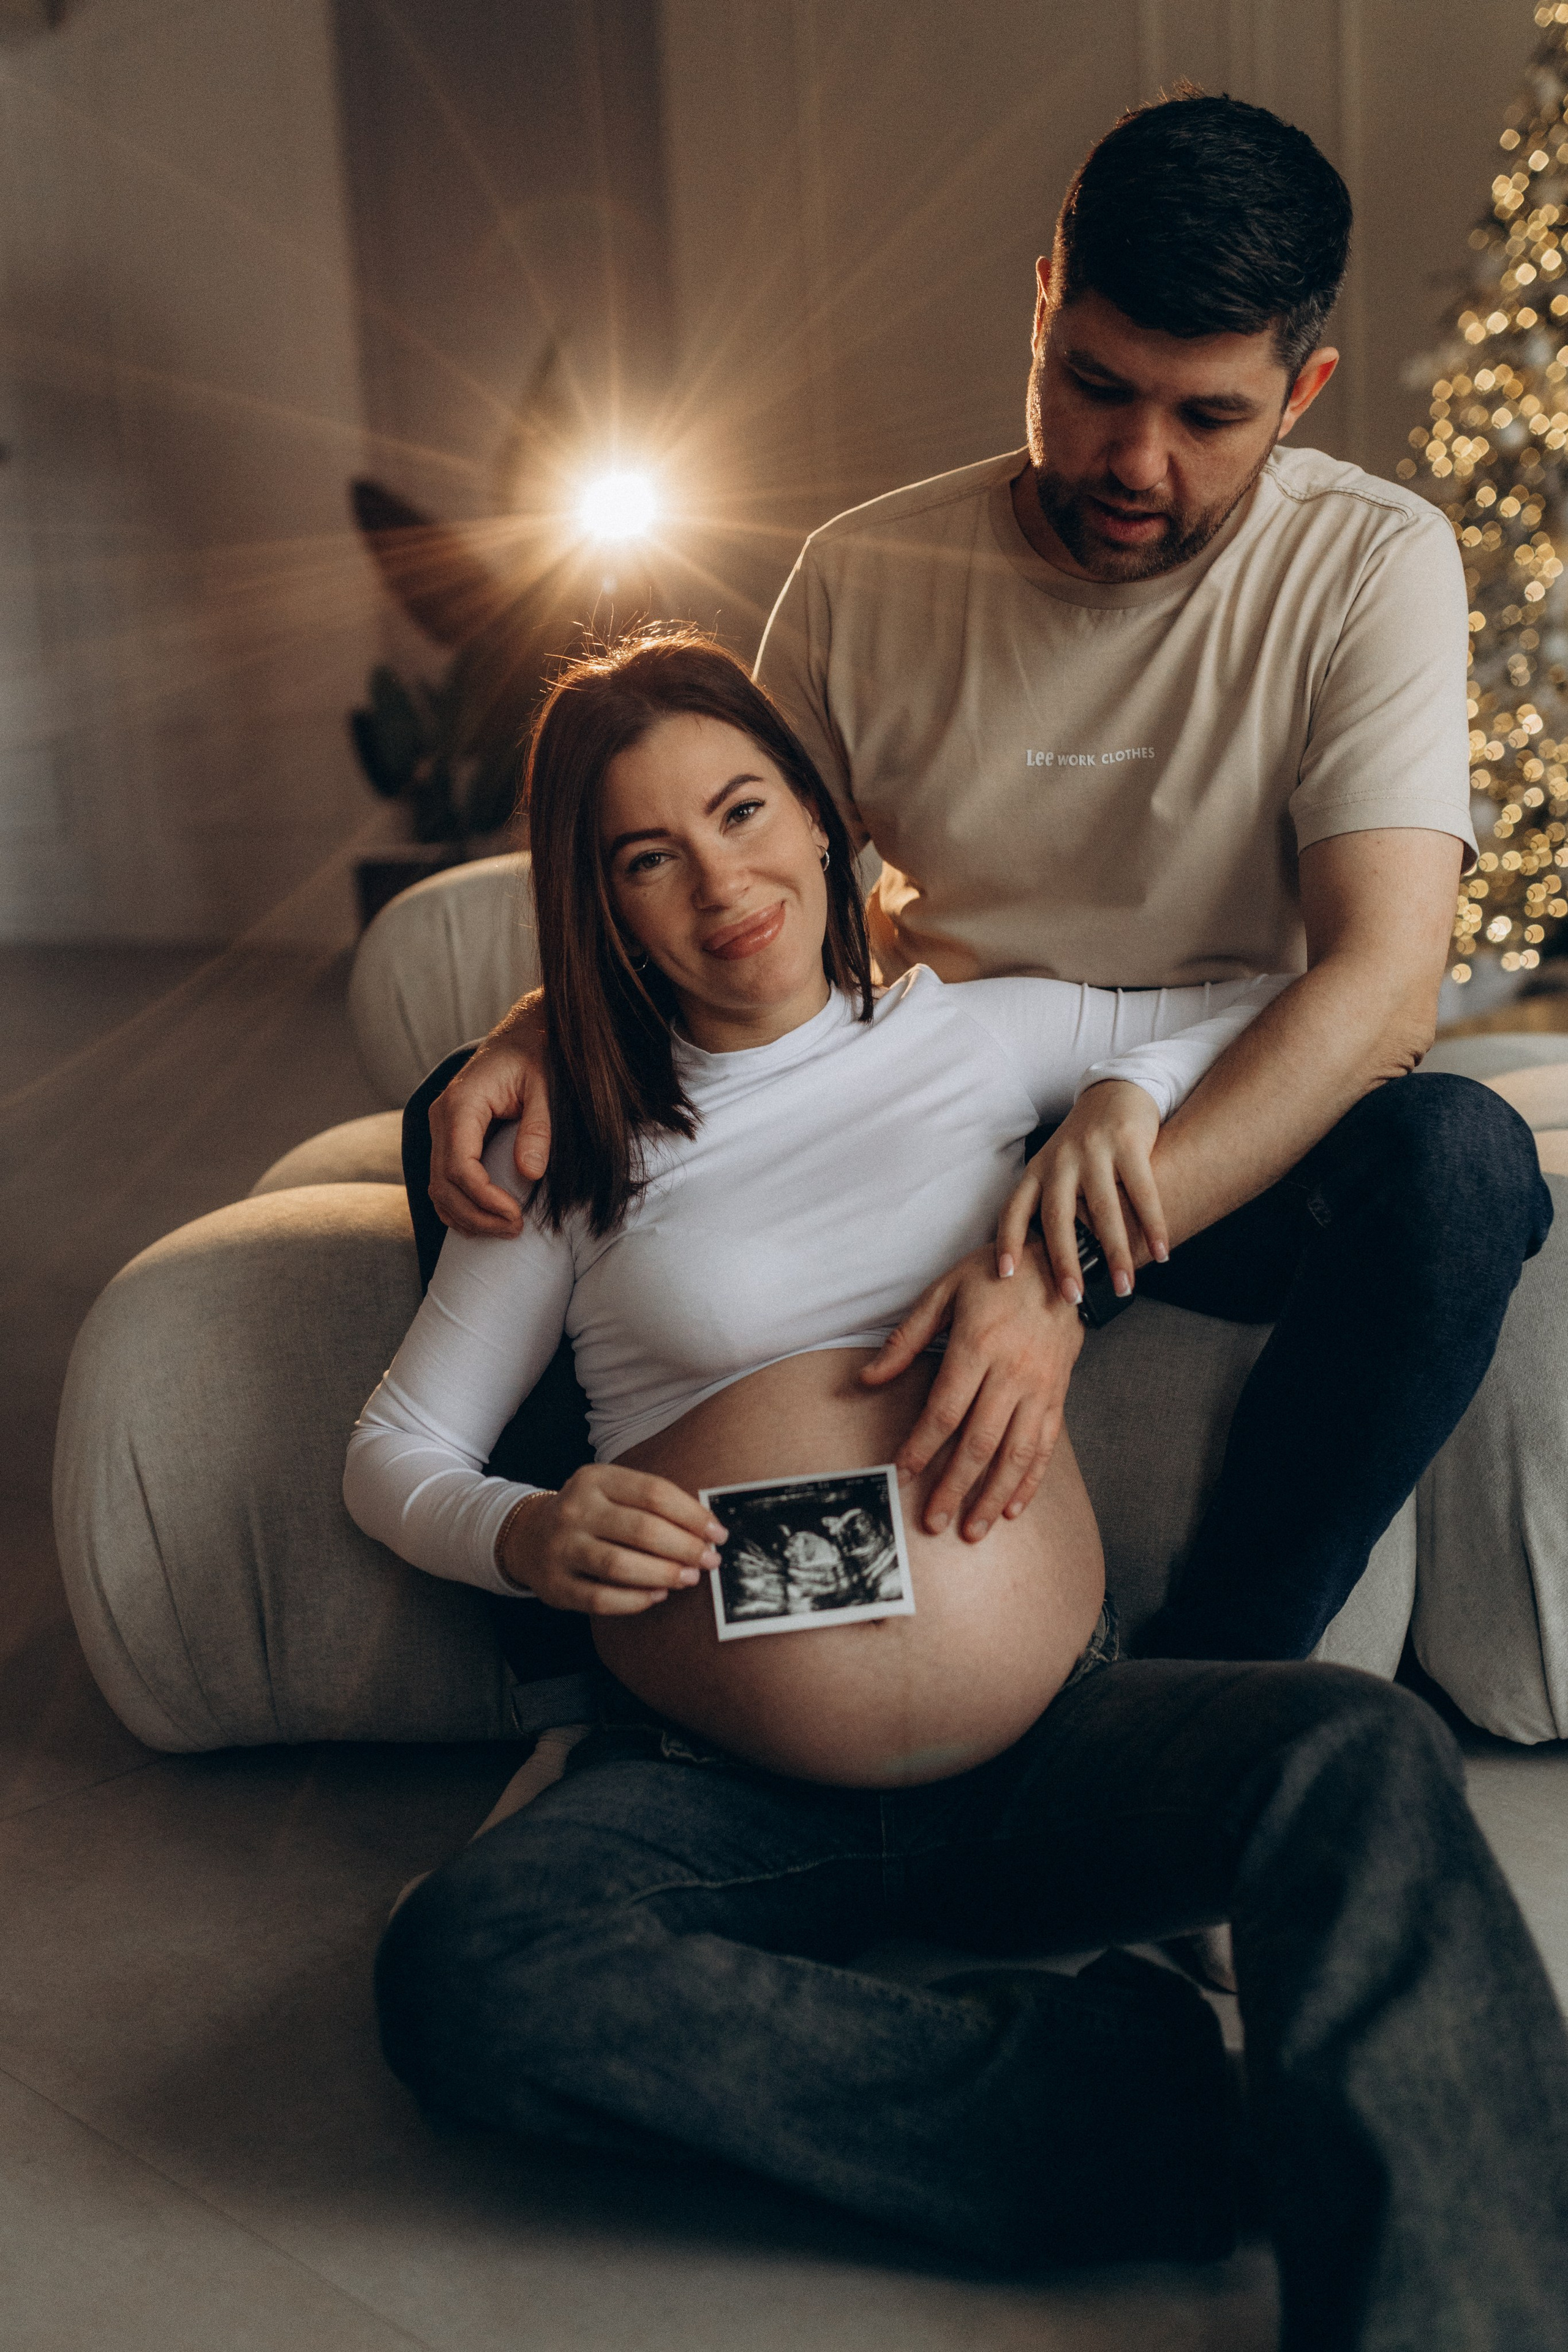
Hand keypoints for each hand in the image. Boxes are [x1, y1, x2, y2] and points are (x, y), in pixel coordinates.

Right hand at [428, 996, 551, 1235]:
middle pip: (443, 1184)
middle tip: (515, 1231)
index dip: (484, 1200)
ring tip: (504, 1231)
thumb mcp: (546, 1086)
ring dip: (466, 1217)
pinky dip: (458, 1206)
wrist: (524, 1034)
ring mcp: (441, 1128)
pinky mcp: (449, 1136)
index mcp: (461, 1104)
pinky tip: (484, 1221)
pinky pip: (442, 1180)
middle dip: (476, 1216)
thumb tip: (530, 1173)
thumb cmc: (537, 1056)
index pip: (459, 1167)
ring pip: (437, 1188)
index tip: (516, 1216)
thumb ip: (539, 1128)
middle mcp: (442, 1117)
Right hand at [498, 1467, 727, 1615]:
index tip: (717, 1533)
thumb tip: (705, 1531)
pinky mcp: (555, 1585)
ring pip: (619, 1565)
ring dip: (663, 1574)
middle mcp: (575, 1510)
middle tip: (709, 1560)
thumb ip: (652, 1505)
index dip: (692, 1515)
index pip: (654, 1493)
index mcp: (595, 1479)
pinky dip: (635, 1600)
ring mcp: (561, 1548)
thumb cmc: (590, 1514)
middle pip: (641, 1529)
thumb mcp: (613, 1492)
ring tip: (689, 1578)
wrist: (528, 1537)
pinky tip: (657, 1595)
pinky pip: (601, 1599)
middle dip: (684, 1547)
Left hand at [860, 1240, 1082, 1540]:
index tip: (904, 1473)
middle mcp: (1012, 1372)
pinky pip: (1044, 1446)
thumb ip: (906, 1339)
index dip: (922, 1446)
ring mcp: (1040, 1387)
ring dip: (992, 1496)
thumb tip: (867, 1378)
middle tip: (934, 1521)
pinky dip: (1029, 1481)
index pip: (945, 1410)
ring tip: (972, 1529)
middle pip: (979, 1441)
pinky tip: (1012, 1508)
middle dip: (954, 1486)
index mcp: (978, 1346)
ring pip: (1016, 1453)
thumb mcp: (943, 1292)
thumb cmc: (993, 1275)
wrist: (1060, 1263)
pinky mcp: (1058, 1395)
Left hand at [997, 1080, 1167, 1308]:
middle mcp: (1060, 1161)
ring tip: (1124, 1286)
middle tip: (1073, 1298)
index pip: (1013, 1209)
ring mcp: (1093, 1151)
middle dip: (1065, 1261)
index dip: (1007, 1242)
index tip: (1005, 1274)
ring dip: (1115, 1252)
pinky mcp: (1127, 1143)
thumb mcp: (1057, 1168)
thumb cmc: (1084, 1146)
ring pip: (1103, 1210)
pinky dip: (1153, 1225)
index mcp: (1037, 1171)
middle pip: (1058, 1218)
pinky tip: (1161, 1252)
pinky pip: (1142, 1191)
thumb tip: (1053, 1264)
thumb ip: (1053, 1205)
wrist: (1115, 1092)